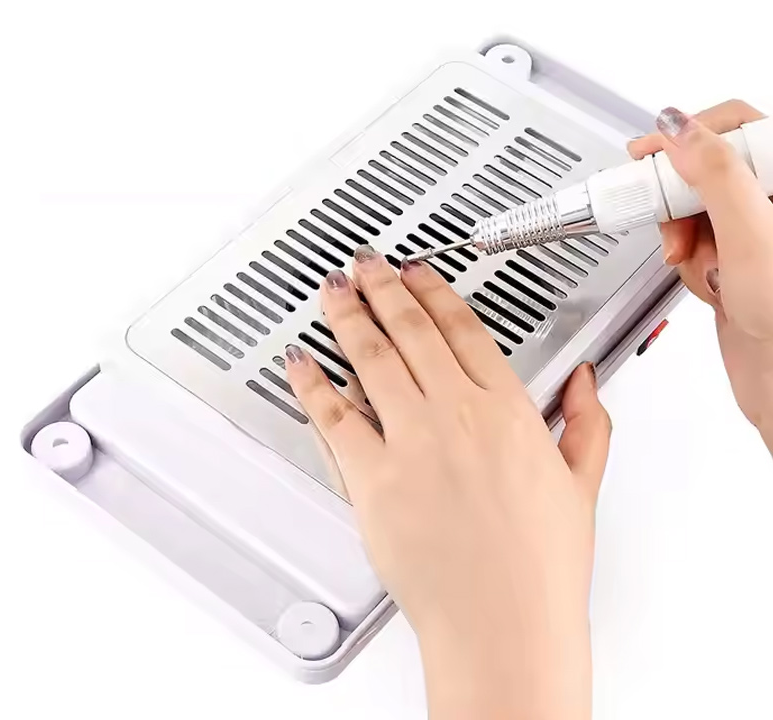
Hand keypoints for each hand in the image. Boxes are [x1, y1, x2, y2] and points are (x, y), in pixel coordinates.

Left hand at [285, 247, 610, 719]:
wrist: (503, 624)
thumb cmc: (538, 566)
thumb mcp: (581, 484)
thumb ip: (588, 423)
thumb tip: (586, 383)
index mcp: (507, 410)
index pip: (462, 328)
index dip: (432, 291)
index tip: (416, 273)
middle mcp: (457, 414)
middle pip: (409, 329)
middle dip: (381, 287)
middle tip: (363, 264)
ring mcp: (412, 442)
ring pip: (369, 357)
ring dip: (346, 316)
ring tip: (331, 291)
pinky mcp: (373, 478)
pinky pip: (333, 416)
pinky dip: (311, 384)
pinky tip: (300, 362)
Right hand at [629, 102, 772, 448]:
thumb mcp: (752, 237)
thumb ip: (715, 175)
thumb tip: (682, 129)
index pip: (740, 127)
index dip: (692, 133)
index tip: (653, 152)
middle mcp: (772, 203)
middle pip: (709, 168)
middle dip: (682, 199)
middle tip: (668, 216)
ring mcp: (754, 232)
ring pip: (695, 208)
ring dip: (685, 238)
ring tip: (703, 266)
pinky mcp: (734, 259)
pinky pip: (693, 242)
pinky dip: (689, 262)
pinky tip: (709, 283)